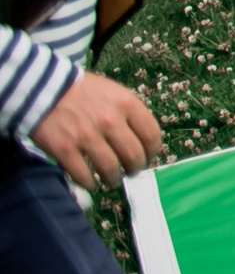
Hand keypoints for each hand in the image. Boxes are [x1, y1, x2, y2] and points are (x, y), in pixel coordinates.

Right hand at [31, 73, 160, 190]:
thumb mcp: (114, 92)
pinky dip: (90, 184)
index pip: (151, 134)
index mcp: (127, 103)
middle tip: (131, 172)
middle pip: (133, 155)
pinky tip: (91, 183)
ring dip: (114, 179)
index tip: (148, 157)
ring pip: (110, 169)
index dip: (152, 151)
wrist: (44, 89)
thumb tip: (142, 141)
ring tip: (111, 180)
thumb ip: (129, 113)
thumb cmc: (83, 92)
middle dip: (135, 168)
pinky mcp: (64, 150)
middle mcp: (110, 121)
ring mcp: (86, 136)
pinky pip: (83, 176)